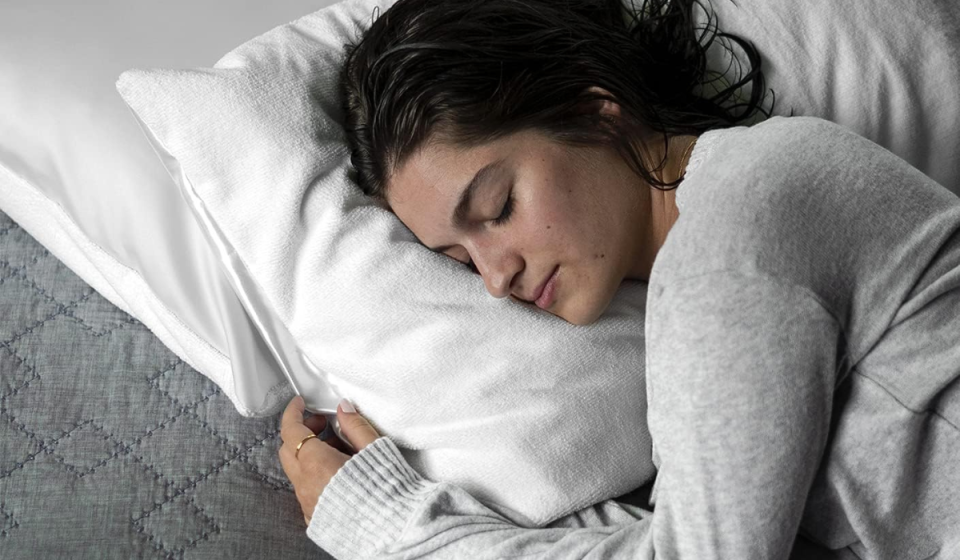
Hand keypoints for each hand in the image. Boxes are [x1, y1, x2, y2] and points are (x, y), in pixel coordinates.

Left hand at [278, 395, 381, 525]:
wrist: (395, 531)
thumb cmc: (388, 492)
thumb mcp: (375, 449)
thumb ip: (356, 426)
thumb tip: (344, 410)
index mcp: (318, 465)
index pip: (292, 431)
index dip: (294, 413)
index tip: (300, 404)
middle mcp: (307, 486)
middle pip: (288, 451)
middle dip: (301, 432)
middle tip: (321, 424)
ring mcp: (309, 504)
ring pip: (297, 471)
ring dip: (309, 455)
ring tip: (339, 448)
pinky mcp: (315, 517)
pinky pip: (306, 490)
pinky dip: (314, 475)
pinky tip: (338, 472)